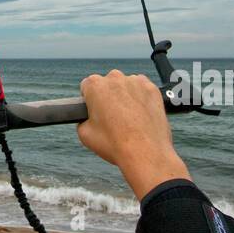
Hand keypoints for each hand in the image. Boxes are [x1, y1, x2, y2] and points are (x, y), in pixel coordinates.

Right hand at [77, 69, 189, 199]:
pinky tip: (140, 115)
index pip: (87, 86)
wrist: (145, 153)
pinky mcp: (152, 89)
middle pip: (107, 84)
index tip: (96, 112)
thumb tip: (87, 118)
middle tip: (112, 118)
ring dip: (125, 96)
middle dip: (108, 97)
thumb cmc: (114, 144)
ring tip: (128, 119)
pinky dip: (140, 98)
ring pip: (126, 85)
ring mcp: (136, 82)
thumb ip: (81, 120)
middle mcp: (115, 78)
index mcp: (95, 86)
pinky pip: (142, 89)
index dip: (89, 101)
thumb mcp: (84, 135)